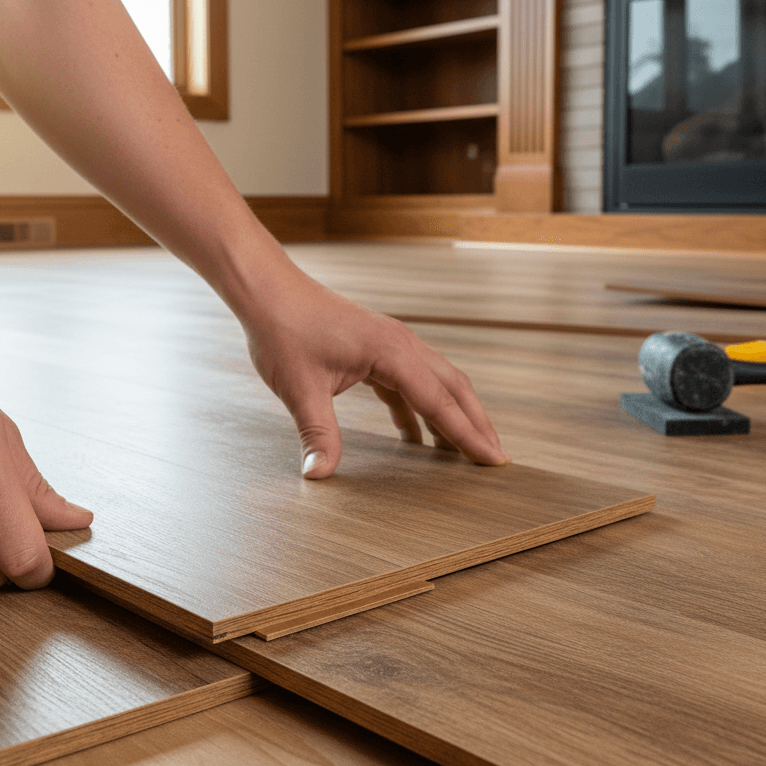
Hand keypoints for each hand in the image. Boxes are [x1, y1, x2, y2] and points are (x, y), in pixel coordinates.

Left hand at [243, 272, 507, 477]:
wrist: (269, 291)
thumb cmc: (285, 331)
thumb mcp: (300, 390)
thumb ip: (317, 434)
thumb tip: (319, 474)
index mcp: (392, 352)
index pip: (440, 401)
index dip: (468, 434)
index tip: (493, 459)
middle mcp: (401, 344)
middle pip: (454, 387)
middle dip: (476, 424)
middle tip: (495, 458)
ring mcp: (392, 343)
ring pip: (436, 382)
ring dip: (452, 415)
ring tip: (464, 451)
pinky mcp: (377, 348)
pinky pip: (410, 382)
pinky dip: (419, 410)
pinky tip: (415, 438)